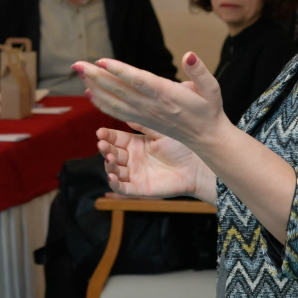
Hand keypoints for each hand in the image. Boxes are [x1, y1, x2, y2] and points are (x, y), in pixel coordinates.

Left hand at [75, 53, 228, 152]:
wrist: (206, 138)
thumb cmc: (209, 109)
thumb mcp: (212, 88)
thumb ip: (200, 72)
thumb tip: (189, 55)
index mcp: (168, 94)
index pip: (139, 81)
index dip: (119, 71)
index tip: (101, 60)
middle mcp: (152, 106)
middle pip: (119, 90)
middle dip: (96, 76)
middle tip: (77, 64)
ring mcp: (144, 115)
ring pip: (114, 102)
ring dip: (94, 87)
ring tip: (79, 73)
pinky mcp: (141, 121)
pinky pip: (116, 112)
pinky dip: (101, 103)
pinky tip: (89, 93)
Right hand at [97, 123, 217, 203]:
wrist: (198, 167)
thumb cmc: (182, 147)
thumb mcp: (160, 131)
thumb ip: (143, 123)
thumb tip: (126, 108)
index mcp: (136, 143)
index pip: (115, 138)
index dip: (106, 135)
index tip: (100, 132)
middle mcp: (133, 158)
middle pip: (111, 153)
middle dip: (104, 148)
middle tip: (102, 144)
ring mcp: (135, 174)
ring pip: (113, 170)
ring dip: (108, 164)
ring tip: (109, 158)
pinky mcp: (139, 189)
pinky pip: (122, 188)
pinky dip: (114, 183)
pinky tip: (111, 175)